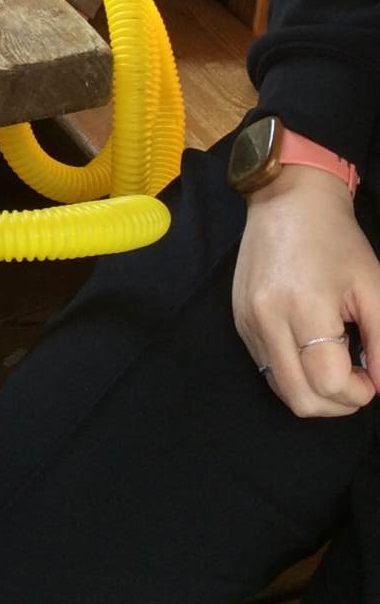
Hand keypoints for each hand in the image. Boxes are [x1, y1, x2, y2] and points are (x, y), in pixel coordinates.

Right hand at [233, 165, 379, 416]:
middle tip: (357, 379)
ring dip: (315, 391)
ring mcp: (247, 322)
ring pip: (282, 390)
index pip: (329, 382)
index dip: (360, 391)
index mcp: (303, 306)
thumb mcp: (374, 287)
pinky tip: (311, 348)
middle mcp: (266, 320)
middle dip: (338, 403)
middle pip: (301, 399)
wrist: (285, 200)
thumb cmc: (336, 239)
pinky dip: (295, 373)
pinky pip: (268, 368)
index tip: (372, 373)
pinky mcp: (239, 322)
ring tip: (335, 363)